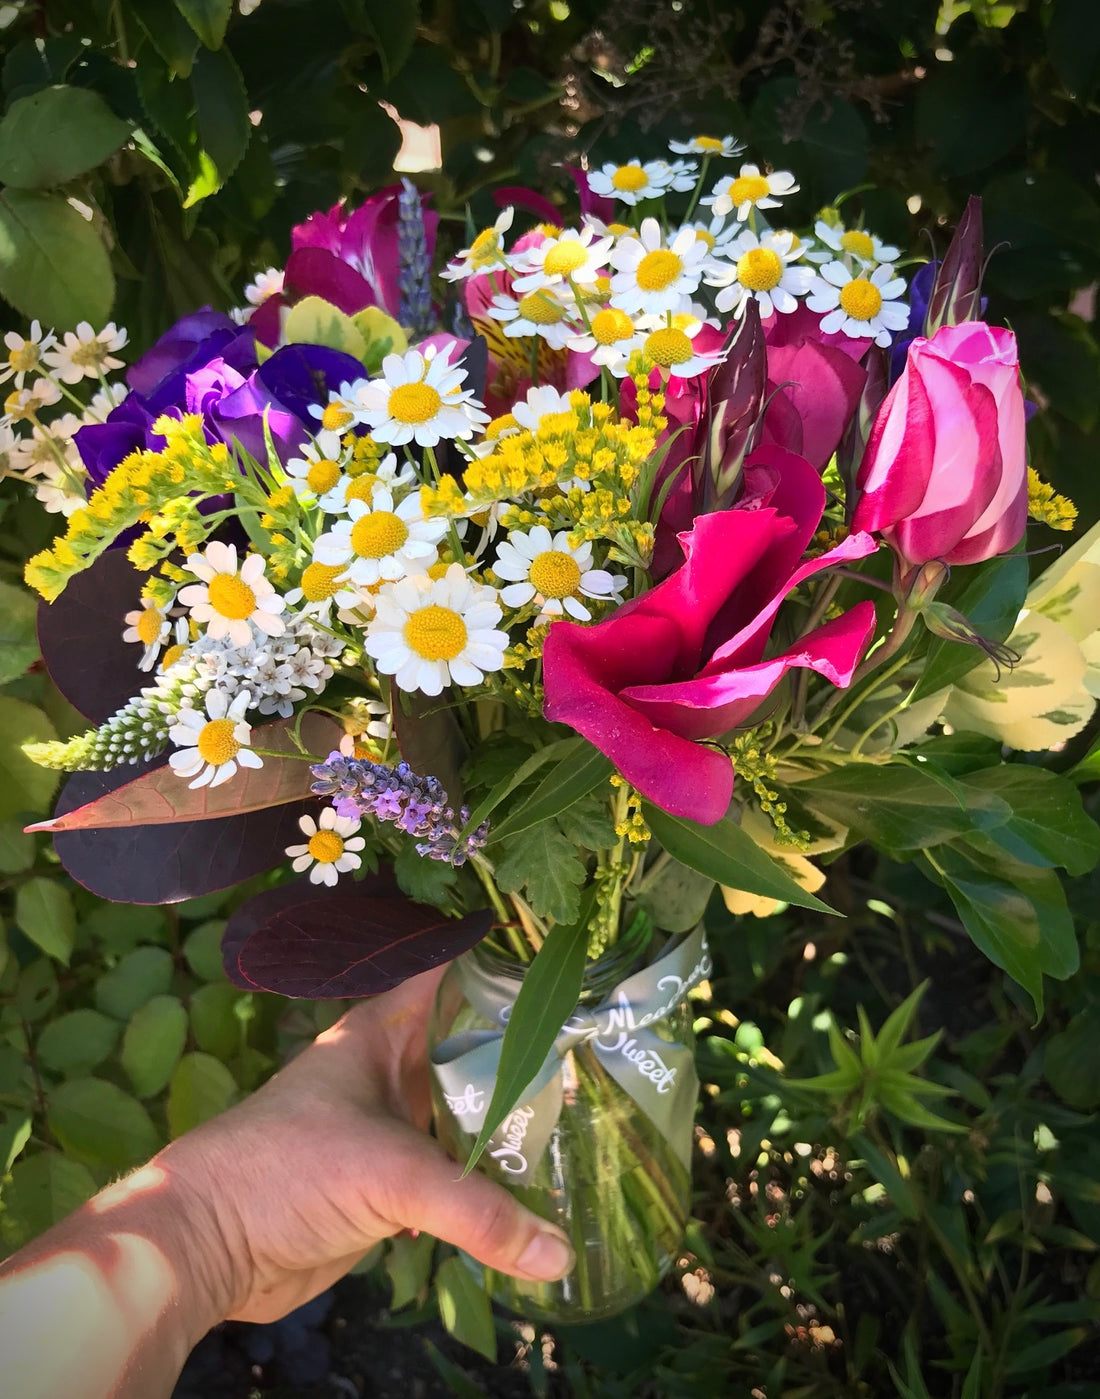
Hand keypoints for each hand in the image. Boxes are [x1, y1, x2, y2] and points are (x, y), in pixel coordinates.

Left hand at [156, 964, 573, 1324]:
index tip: (564, 948)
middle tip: (600, 1044)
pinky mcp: (387, 1185)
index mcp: (381, 1031)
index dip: (499, 952)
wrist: (207, 1246)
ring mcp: (389, 1127)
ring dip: (509, 1118)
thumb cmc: (285, 1170)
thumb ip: (478, 1211)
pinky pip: (452, 1172)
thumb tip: (560, 1257)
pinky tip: (538, 1183)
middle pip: (469, 1044)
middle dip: (525, 1046)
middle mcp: (390, 1070)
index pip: (449, 969)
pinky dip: (489, 1177)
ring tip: (586, 1111)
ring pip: (463, 1111)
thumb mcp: (390, 1175)